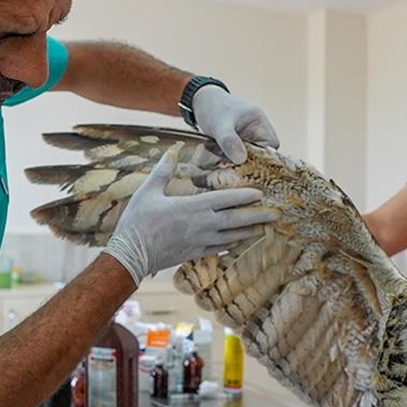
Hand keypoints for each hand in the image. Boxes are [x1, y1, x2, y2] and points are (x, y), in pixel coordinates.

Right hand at [103, 145, 277, 286]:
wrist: (130, 254)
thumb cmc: (138, 221)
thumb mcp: (148, 191)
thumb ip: (162, 171)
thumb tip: (171, 152)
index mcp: (192, 207)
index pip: (225, 200)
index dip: (244, 196)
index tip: (260, 193)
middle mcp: (201, 225)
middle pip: (236, 220)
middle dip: (257, 216)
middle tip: (275, 215)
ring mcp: (199, 242)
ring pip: (231, 237)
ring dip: (248, 232)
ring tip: (262, 229)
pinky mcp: (193, 254)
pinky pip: (218, 250)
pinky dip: (230, 246)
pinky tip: (237, 244)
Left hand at [192, 86, 279, 163]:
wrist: (200, 101)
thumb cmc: (212, 108)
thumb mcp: (219, 125)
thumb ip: (230, 141)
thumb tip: (241, 160)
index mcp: (259, 123)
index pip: (272, 146)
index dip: (263, 158)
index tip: (246, 165)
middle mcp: (258, 130)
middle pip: (262, 154)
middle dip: (250, 163)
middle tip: (234, 169)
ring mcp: (248, 137)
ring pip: (251, 156)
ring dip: (240, 163)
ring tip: (227, 166)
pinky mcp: (238, 143)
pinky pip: (240, 156)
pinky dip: (233, 160)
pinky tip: (223, 164)